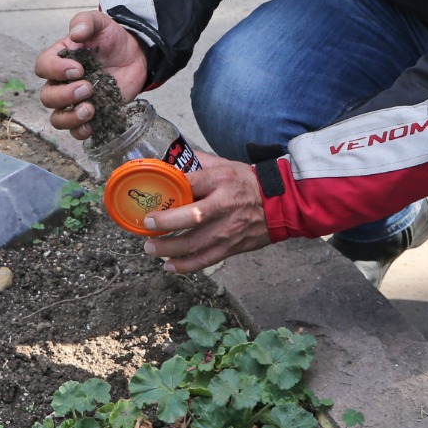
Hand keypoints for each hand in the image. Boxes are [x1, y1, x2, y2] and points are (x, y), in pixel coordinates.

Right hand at [33, 9, 147, 139]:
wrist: (135, 54)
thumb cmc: (112, 38)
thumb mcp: (100, 23)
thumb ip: (85, 22)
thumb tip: (75, 33)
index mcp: (60, 59)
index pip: (43, 67)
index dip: (55, 70)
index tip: (78, 68)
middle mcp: (62, 83)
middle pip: (47, 97)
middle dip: (65, 95)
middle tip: (88, 87)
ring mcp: (75, 101)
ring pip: (57, 118)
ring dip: (70, 117)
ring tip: (90, 109)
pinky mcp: (91, 115)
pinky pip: (76, 131)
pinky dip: (81, 131)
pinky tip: (93, 125)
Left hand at [140, 153, 273, 274]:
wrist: (280, 204)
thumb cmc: (249, 182)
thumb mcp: (227, 165)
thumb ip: (200, 163)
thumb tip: (175, 161)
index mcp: (221, 180)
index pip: (192, 183)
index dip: (171, 189)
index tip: (154, 195)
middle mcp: (223, 205)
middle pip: (191, 217)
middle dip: (166, 223)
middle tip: (147, 224)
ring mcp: (227, 229)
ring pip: (194, 244)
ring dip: (168, 248)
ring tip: (151, 248)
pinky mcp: (231, 247)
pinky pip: (205, 260)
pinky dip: (185, 266)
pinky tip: (169, 266)